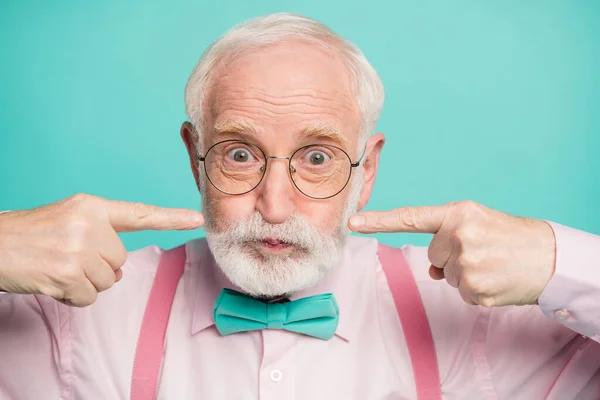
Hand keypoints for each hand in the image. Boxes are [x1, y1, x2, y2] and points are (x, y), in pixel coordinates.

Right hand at [0, 194, 203, 306]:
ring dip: (86, 282)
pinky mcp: (69, 273)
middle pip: (120, 259)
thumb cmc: (30, 235)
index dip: (170, 217)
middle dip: (98, 266)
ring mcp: (79, 249)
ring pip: (108, 280)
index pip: (139, 213)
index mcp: (91, 206)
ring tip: (58, 267)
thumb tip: (119, 272)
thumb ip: (101, 237)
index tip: (197, 219)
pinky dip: (74, 296)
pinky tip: (53, 280)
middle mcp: (89, 224)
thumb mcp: (68, 220)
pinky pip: (90, 296)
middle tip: (67, 257)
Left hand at [348, 201, 555, 306]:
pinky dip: (475, 290)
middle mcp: (459, 236)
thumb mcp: (477, 223)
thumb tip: (432, 269)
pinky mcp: (476, 289)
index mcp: (458, 213)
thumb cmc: (509, 236)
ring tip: (491, 264)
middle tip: (481, 252)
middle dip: (451, 257)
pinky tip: (494, 279)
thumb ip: (446, 237)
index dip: (379, 221)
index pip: (411, 218)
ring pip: (446, 276)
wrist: (548, 256)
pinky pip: (461, 293)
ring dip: (464, 274)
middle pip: (432, 256)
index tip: (353, 223)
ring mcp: (467, 264)